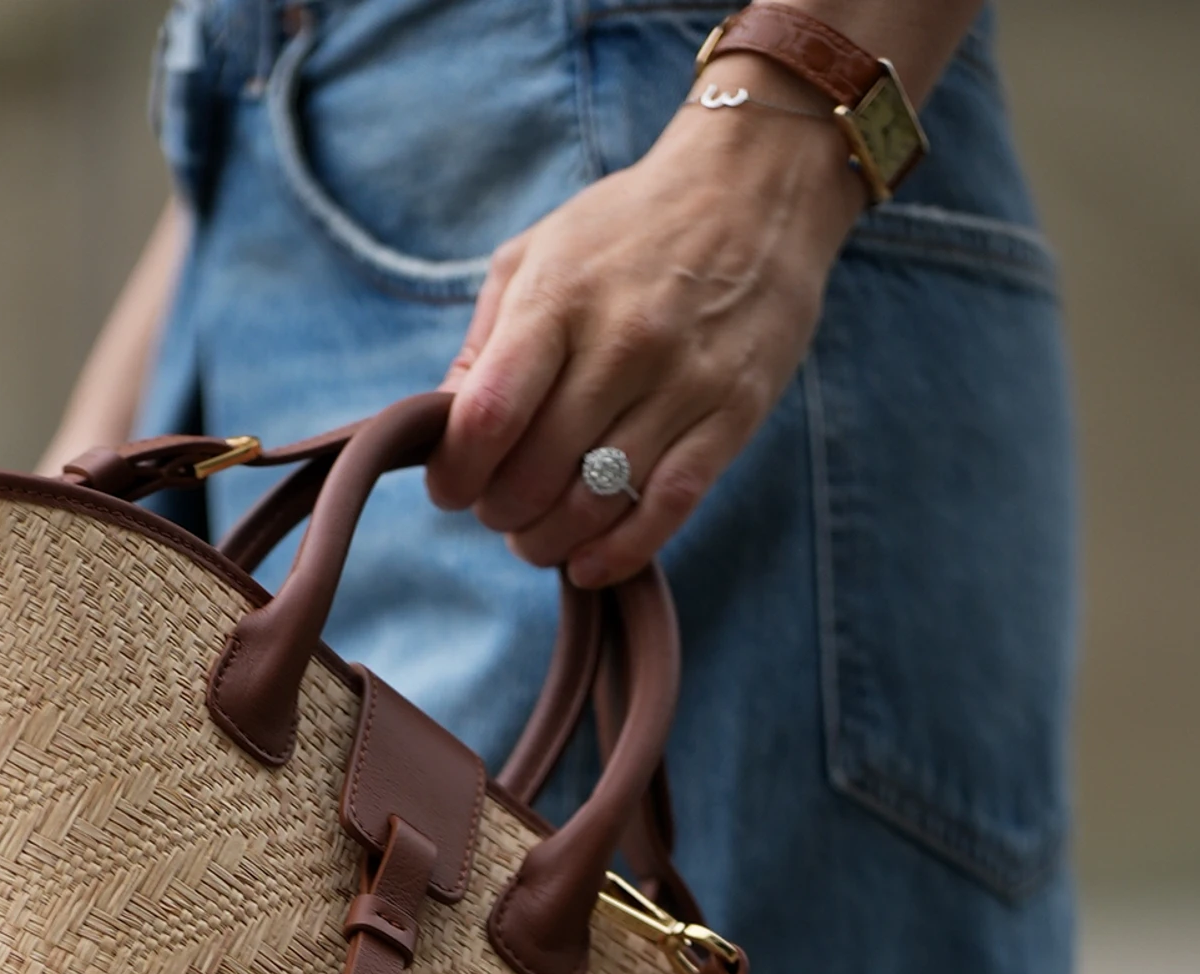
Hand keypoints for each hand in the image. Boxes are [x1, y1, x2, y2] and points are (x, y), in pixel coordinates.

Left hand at [428, 77, 860, 588]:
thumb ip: (487, 341)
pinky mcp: (732, 415)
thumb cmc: (628, 228)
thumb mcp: (539, 254)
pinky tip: (588, 561)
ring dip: (550, 541)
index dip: (455, 473)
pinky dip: (617, 554)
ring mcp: (682, 382)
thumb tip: (443, 428)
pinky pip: (666, 510)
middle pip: (535, 475)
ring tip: (538, 535)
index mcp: (560, 298)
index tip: (451, 486)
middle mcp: (622, 342)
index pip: (487, 415)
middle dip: (499, 512)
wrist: (756, 186)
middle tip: (498, 509)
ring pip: (595, 504)